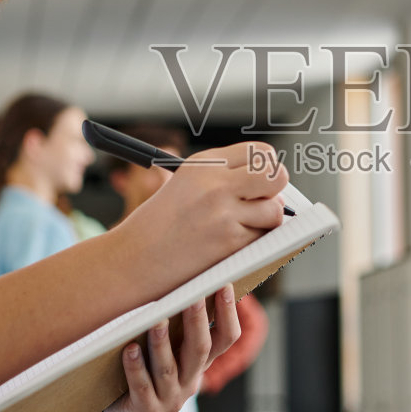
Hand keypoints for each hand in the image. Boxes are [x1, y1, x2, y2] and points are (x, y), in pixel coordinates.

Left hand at [91, 284, 242, 411]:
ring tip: (156, 321)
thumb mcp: (163, 344)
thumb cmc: (139, 362)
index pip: (226, 338)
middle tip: (194, 295)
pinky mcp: (146, 411)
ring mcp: (170, 400)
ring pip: (168, 369)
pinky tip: (129, 349)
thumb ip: (174, 322)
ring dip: (163, 343)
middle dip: (197, 320)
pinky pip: (141, 387)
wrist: (110, 405)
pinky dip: (135, 368)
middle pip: (201, 350)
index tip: (224, 284)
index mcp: (200, 363)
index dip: (228, 313)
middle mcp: (190, 382)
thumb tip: (177, 276)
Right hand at [115, 142, 289, 291]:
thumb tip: (274, 185)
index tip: (263, 182)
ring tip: (242, 227)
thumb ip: (226, 177)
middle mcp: (216, 182)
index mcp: (205, 163)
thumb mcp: (187, 184)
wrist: (134, 258)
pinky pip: (261, 238)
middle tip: (265, 202)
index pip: (261, 152)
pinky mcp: (228, 241)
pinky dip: (253, 243)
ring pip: (274, 211)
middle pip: (276, 176)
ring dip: (266, 222)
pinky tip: (230, 244)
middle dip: (276, 190)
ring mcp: (223, 212)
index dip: (268, 168)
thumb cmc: (161, 225)